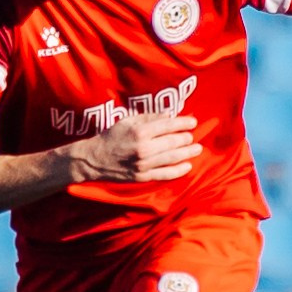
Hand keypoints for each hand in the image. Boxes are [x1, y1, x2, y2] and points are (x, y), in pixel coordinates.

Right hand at [72, 113, 201, 182]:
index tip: (193, 121)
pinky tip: (188, 166)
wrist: (93, 159)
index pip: (168, 125)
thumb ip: (150, 117)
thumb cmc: (112, 136)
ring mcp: (144, 164)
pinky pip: (165, 174)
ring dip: (188, 153)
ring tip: (197, 149)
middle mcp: (143, 148)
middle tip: (194, 136)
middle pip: (173, 142)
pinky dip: (179, 170)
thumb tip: (170, 115)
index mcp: (139, 131)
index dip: (184, 122)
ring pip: (172, 158)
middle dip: (187, 138)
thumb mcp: (128, 121)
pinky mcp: (143, 177)